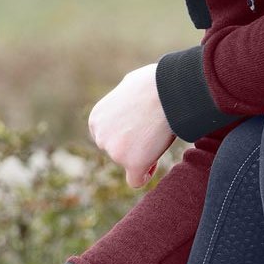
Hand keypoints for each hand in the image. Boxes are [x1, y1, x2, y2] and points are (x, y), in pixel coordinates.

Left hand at [89, 63, 174, 188]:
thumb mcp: (128, 87)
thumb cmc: (154, 83)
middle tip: (153, 131)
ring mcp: (114, 152)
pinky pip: (136, 180)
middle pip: (117, 152)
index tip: (142, 129)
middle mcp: (100, 136)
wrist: (167, 90)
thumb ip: (122, 103)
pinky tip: (153, 164)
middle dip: (134, 146)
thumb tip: (129, 105)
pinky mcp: (132, 163)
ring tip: (158, 135)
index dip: (126, 136)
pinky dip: (144, 175)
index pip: (109, 137)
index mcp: (96, 119)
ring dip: (143, 155)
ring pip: (129, 163)